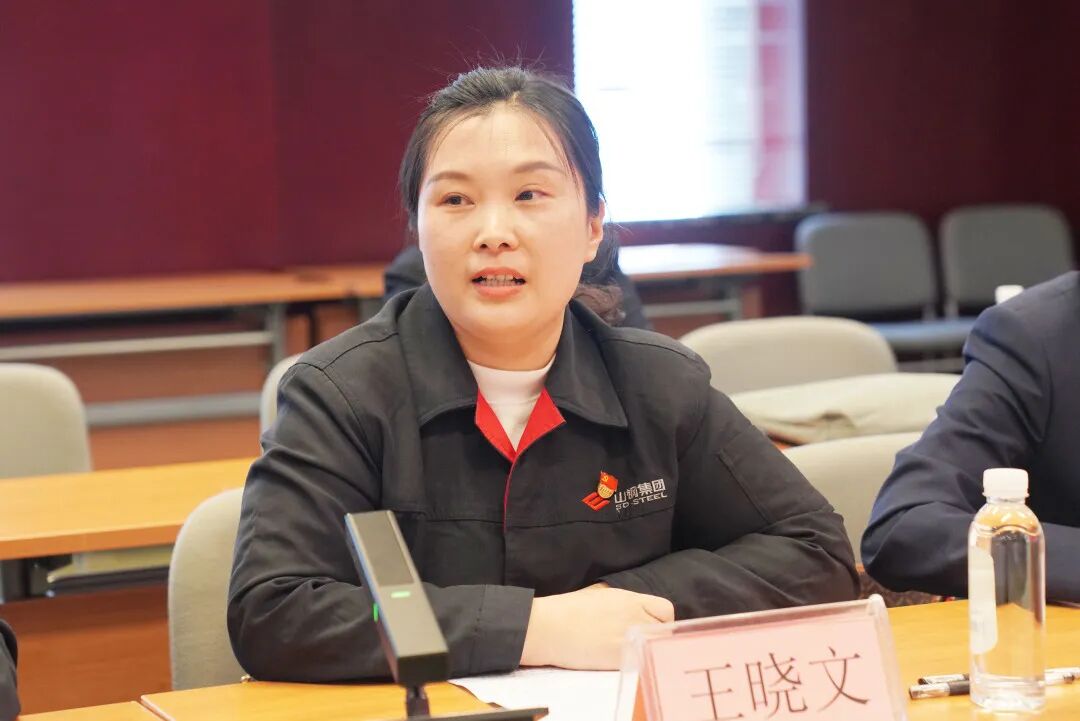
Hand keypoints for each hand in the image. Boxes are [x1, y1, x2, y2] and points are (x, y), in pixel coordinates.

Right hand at [520, 584, 674, 669]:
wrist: (549, 627)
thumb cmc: (568, 609)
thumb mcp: (600, 594)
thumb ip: (624, 601)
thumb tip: (637, 609)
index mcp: (629, 599)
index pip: (666, 609)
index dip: (660, 619)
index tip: (650, 625)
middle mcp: (634, 617)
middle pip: (663, 631)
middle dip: (654, 636)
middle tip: (638, 641)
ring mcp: (629, 638)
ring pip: (654, 648)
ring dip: (646, 650)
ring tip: (627, 651)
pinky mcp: (620, 658)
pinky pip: (640, 662)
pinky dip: (634, 663)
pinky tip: (617, 660)